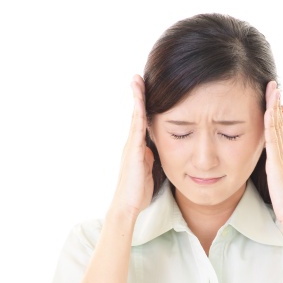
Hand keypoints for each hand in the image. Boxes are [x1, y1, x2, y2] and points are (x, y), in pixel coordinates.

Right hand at [110, 75, 154, 219]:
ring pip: (135, 118)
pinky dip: (138, 114)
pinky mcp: (134, 152)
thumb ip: (151, 158)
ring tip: (137, 81)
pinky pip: (136, 129)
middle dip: (137, 95)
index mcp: (137, 148)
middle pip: (136, 115)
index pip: (141, 122)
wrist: (127, 205)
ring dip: (136, 99)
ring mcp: (131, 147)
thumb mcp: (149, 171)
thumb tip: (155, 150)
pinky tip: (140, 102)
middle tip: (137, 77)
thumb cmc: (138, 192)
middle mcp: (132, 144)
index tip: (144, 90)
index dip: (143, 106)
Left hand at [264, 81, 282, 224]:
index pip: (282, 131)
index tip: (275, 100)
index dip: (278, 115)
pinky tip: (268, 112)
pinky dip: (271, 124)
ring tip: (273, 89)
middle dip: (277, 104)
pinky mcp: (278, 163)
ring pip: (278, 127)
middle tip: (274, 86)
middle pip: (281, 124)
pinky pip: (273, 140)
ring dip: (275, 107)